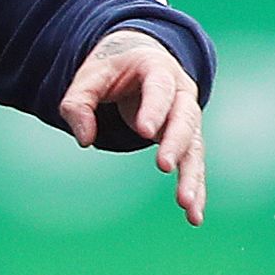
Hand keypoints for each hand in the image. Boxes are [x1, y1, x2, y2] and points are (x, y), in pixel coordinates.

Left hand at [58, 28, 209, 225]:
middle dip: (176, 143)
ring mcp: (187, 118)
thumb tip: (85, 140)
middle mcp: (181, 93)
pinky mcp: (186, 140)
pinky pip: (193, 164)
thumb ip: (79, 103)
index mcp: (158, 69)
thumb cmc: (112, 68)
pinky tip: (194, 216)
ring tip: (187, 206)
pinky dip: (195, 189)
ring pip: (194, 148)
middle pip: (185, 119)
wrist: (138, 58)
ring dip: (192, 177)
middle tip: (164, 166)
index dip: (155, 109)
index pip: (160, 88)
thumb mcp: (89, 76)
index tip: (145, 132)